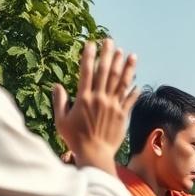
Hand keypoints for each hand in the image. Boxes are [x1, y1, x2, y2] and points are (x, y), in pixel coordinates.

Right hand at [52, 39, 138, 170]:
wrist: (94, 154)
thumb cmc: (74, 139)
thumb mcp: (61, 120)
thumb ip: (59, 102)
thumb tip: (57, 85)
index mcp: (83, 98)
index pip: (86, 71)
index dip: (89, 56)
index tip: (91, 44)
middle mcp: (100, 99)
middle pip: (105, 72)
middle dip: (108, 55)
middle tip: (110, 41)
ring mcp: (113, 106)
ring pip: (121, 82)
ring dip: (126, 67)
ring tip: (130, 54)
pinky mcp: (123, 115)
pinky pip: (130, 99)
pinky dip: (134, 89)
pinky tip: (137, 80)